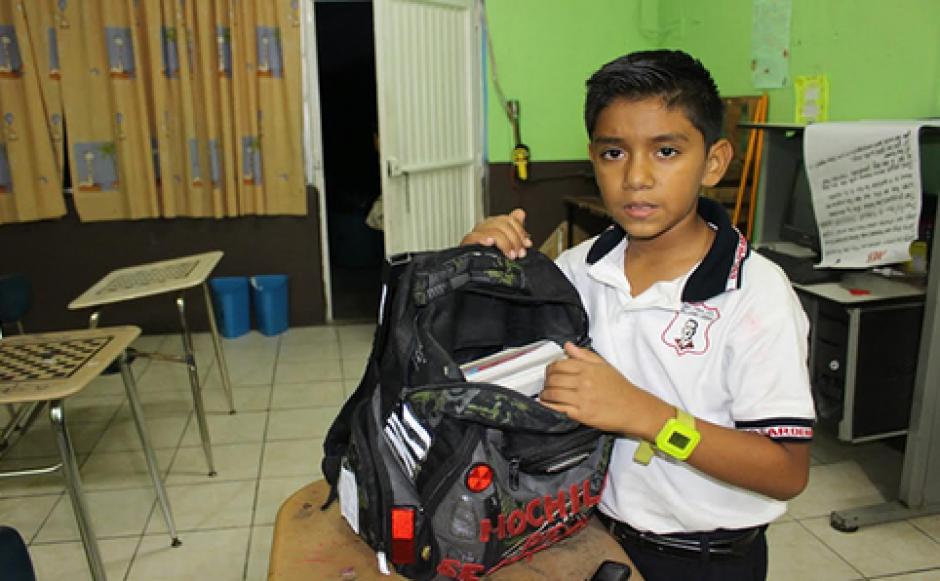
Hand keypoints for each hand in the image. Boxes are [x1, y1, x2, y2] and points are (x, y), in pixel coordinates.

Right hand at [460, 208, 531, 259]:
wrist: (474, 273)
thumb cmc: (491, 259)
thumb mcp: (507, 244)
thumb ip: (515, 230)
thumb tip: (521, 214)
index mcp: (495, 224)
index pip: (510, 220)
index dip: (521, 231)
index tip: (527, 244)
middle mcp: (485, 226)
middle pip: (503, 224)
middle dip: (515, 240)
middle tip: (520, 253)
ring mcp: (476, 233)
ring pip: (494, 231)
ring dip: (505, 244)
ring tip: (510, 255)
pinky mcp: (467, 242)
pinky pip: (475, 237)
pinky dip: (483, 238)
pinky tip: (489, 243)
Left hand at [541, 342, 671, 438]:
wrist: (634, 408)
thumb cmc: (620, 389)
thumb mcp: (604, 365)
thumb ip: (584, 355)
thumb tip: (568, 346)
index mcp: (588, 369)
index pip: (559, 364)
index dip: (550, 368)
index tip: (550, 371)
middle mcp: (583, 382)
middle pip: (553, 379)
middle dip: (546, 381)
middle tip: (547, 384)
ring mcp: (582, 399)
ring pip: (552, 394)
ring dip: (545, 395)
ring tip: (546, 395)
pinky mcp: (582, 414)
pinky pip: (559, 409)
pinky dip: (550, 407)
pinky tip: (549, 405)